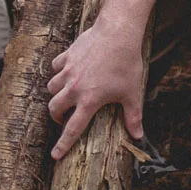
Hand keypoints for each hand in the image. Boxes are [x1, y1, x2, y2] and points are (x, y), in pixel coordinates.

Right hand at [46, 17, 145, 159]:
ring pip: (51, 87)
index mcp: (89, 101)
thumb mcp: (132, 93)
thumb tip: (138, 136)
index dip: (63, 144)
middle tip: (64, 118)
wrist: (117, 33)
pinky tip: (67, 72)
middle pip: (54, 108)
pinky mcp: (67, 56)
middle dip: (56, 116)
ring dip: (56, 94)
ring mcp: (68, 70)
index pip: (73, 128)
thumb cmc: (126, 64)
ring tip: (66, 95)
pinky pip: (55, 67)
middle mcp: (74, 88)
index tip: (55, 155)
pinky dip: (58, 71)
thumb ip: (133, 116)